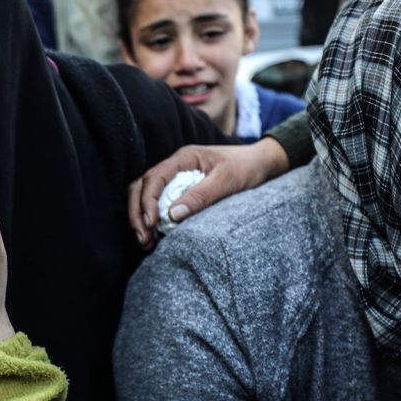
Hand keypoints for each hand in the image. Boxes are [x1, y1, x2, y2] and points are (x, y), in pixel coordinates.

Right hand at [127, 138, 289, 250]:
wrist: (262, 163)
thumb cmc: (247, 167)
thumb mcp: (227, 181)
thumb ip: (200, 196)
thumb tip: (173, 215)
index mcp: (183, 158)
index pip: (153, 178)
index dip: (146, 202)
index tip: (151, 224)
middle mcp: (174, 166)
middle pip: (141, 187)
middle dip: (137, 213)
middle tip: (143, 238)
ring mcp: (176, 178)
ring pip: (146, 195)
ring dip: (141, 217)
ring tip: (146, 241)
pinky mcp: (181, 190)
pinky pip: (159, 203)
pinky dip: (153, 219)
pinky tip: (157, 236)